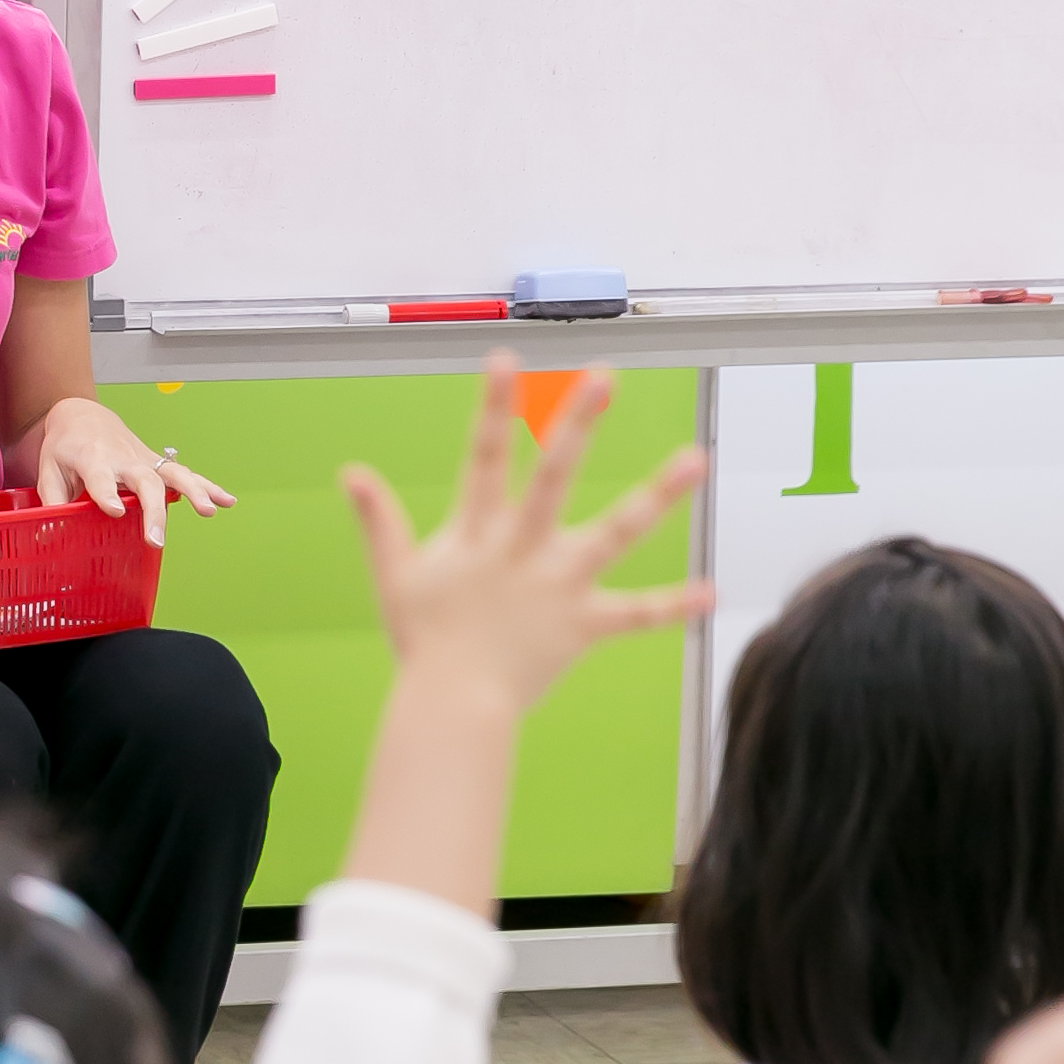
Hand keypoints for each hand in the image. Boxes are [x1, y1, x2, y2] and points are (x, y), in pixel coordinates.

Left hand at [36, 396, 233, 550]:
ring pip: (172, 474)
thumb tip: (49, 537)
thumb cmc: (64, 446)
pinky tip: (226, 501)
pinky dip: (207, 486)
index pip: (100, 476)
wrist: (82, 415)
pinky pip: (185, 474)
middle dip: (153, 509)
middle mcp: (122, 458)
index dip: (107, 493)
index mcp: (92, 459)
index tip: (114, 511)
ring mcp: (143, 459)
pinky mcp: (156, 463)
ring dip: (193, 492)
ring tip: (209, 511)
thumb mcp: (48, 470)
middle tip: (156, 538)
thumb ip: (53, 502)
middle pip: (144, 481)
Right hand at [342, 355, 707, 721]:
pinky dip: (673, 605)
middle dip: (577, 424)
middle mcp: (522, 549)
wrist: (452, 706)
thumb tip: (350, 471)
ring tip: (695, 458)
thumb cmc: (424, 640)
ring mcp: (557, 585)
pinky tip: (712, 591)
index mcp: (477, 533)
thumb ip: (379, 521)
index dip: (492, 406)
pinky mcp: (583, 624)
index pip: (482, 457)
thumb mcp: (395, 575)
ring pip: (614, 532)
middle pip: (552, 476)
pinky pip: (635, 614)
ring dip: (656, 495)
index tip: (507, 357)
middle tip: (605, 377)